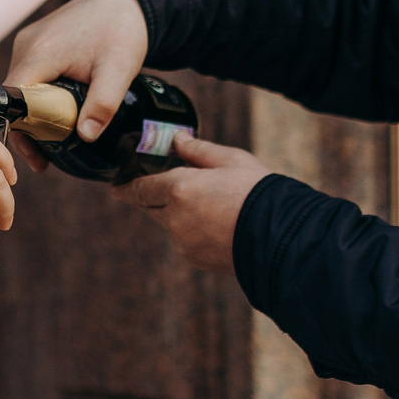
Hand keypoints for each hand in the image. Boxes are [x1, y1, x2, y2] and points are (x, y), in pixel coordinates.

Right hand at [5, 0, 148, 167]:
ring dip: (36, 113)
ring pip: (21, 89)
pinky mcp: (34, 43)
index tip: (39, 156)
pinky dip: (39, 97)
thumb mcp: (120, 70)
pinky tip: (59, 110)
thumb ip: (103, 104)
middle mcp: (25, 46)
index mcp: (40, 53)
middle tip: (48, 157)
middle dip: (30, 129)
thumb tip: (86, 137)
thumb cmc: (122, 30)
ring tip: (57, 136)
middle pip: (14, 99)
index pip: (12, 100)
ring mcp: (27, 43)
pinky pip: (28, 78)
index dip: (21, 132)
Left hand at [115, 134, 269, 273]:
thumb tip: (176, 139)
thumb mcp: (230, 160)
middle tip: (159, 187)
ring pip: (169, 225)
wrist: (281, 237)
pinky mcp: (195, 259)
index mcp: (179, 189)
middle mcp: (174, 218)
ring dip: (176, 215)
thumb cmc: (258, 191)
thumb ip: (197, 150)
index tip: (117, 186)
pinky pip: (185, 241)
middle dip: (152, 197)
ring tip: (206, 204)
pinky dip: (192, 232)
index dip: (126, 186)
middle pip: (150, 207)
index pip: (140, 188)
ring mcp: (183, 242)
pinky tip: (217, 224)